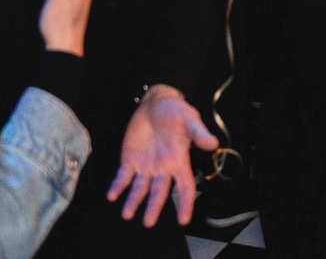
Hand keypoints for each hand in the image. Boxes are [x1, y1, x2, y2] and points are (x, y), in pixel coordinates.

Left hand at [107, 88, 217, 227]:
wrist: (155, 102)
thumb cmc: (176, 110)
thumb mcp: (189, 118)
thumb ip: (199, 132)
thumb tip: (213, 143)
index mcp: (179, 161)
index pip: (185, 186)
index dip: (185, 204)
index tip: (183, 221)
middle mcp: (162, 168)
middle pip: (158, 192)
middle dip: (153, 208)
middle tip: (148, 223)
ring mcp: (145, 166)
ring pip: (139, 189)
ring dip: (133, 202)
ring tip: (127, 215)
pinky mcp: (129, 160)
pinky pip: (122, 177)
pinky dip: (117, 186)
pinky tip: (111, 195)